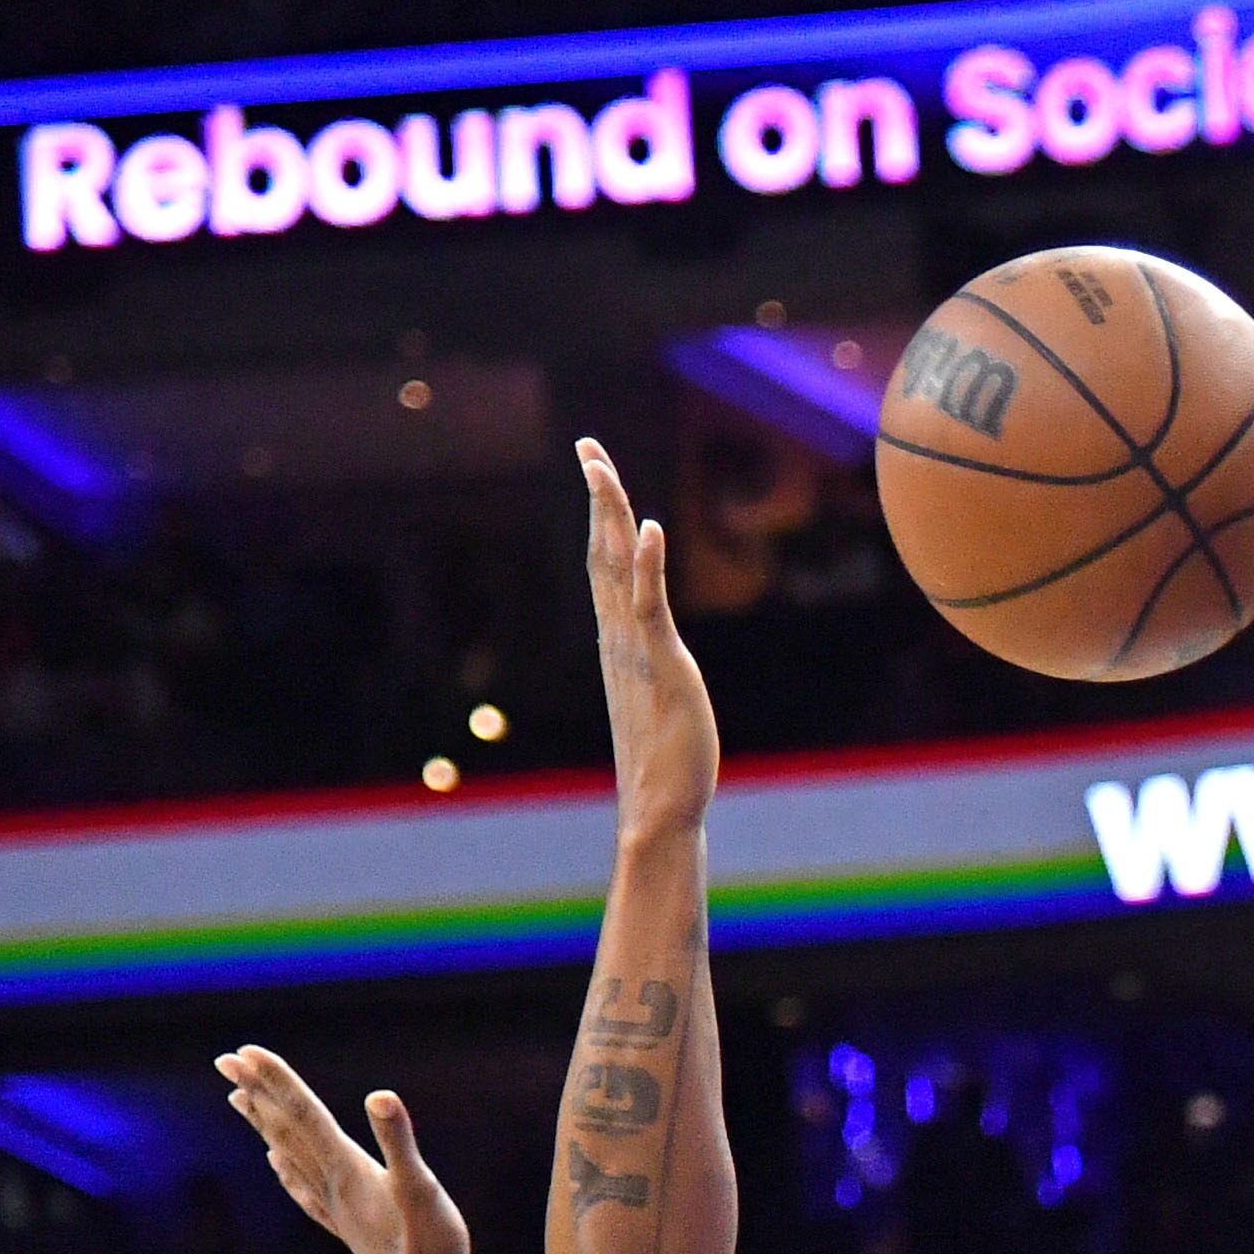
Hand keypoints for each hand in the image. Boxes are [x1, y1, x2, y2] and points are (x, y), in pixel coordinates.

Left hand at [217, 1046, 469, 1253]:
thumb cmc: (431, 1248)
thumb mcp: (421, 1188)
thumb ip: (398, 1142)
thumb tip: (380, 1096)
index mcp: (347, 1168)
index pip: (305, 1113)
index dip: (276, 1080)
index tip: (243, 1052)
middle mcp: (332, 1184)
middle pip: (287, 1129)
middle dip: (257, 1092)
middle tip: (225, 1061)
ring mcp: (335, 1206)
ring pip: (289, 1154)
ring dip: (264, 1124)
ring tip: (240, 1099)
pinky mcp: (346, 1225)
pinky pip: (303, 1189)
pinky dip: (285, 1169)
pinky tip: (276, 1162)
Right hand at [579, 437, 718, 833]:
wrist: (661, 807)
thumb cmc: (666, 761)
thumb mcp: (658, 698)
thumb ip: (651, 671)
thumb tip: (652, 659)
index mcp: (619, 639)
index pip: (605, 563)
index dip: (601, 515)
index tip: (594, 470)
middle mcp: (619, 635)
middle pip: (603, 551)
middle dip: (598, 497)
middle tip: (587, 446)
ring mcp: (637, 647)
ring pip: (617, 568)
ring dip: (611, 517)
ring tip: (601, 469)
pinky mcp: (663, 665)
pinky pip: (650, 606)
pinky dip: (647, 566)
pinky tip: (649, 529)